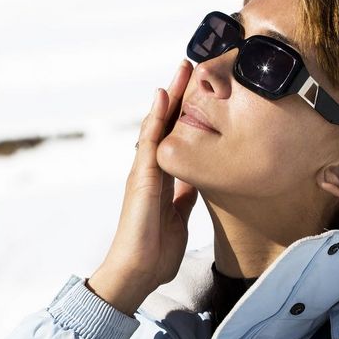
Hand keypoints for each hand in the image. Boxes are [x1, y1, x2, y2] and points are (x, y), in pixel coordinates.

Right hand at [90, 61, 198, 313]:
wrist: (138, 272)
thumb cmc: (156, 251)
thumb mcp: (180, 216)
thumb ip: (185, 196)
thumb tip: (197, 180)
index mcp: (163, 178)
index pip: (176, 138)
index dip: (187, 113)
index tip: (200, 90)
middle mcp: (151, 169)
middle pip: (167, 124)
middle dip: (179, 95)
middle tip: (193, 66)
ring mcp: (144, 171)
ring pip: (157, 125)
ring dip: (169, 96)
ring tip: (181, 69)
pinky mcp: (140, 178)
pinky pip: (150, 140)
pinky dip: (157, 116)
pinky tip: (163, 95)